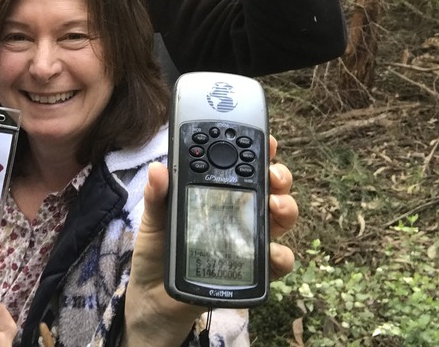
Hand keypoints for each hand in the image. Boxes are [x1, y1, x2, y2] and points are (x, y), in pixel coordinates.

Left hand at [122, 137, 297, 345]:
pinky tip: (271, 252)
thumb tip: (157, 169)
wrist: (154, 298)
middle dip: (279, 174)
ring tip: (275, 206)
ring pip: (280, 218)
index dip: (256, 148)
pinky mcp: (252, 270)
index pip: (241, 164)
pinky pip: (276, 261)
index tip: (264, 139)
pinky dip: (280, 255)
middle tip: (273, 174)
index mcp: (215, 191)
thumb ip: (156, 195)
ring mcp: (248, 239)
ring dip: (286, 208)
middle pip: (270, 186)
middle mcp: (238, 211)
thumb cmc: (157, 250)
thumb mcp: (152, 219)